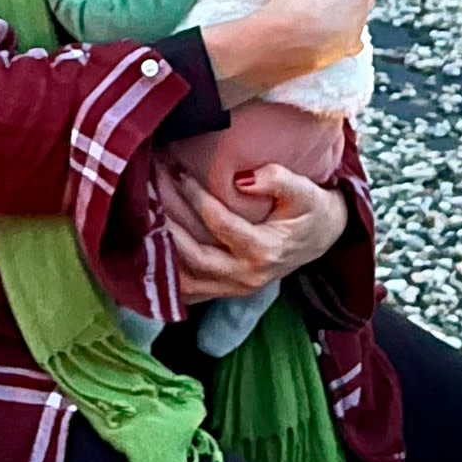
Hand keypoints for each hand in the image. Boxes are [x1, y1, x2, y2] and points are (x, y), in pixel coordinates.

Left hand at [161, 156, 349, 305]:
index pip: (220, 223)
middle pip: (194, 257)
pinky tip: (146, 250)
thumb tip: (243, 179)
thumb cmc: (312, 211)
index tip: (176, 170)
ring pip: (185, 281)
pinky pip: (187, 290)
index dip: (195, 196)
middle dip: (167, 224)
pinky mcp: (224, 290)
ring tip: (140, 219)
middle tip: (146, 192)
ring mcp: (233, 288)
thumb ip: (279, 180)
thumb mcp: (306, 192)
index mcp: (265, 251)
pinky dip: (165, 274)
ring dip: (160, 253)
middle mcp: (246, 277)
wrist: (321, 238)